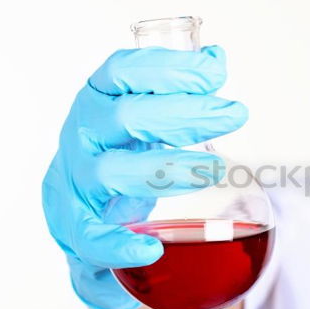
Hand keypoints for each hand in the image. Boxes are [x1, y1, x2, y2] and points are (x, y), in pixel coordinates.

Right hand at [42, 46, 246, 308]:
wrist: (80, 209)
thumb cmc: (122, 153)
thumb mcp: (147, 116)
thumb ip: (179, 90)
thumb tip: (215, 58)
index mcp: (98, 102)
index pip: (122, 72)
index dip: (168, 67)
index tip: (214, 73)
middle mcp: (82, 137)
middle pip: (125, 116)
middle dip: (185, 113)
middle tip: (233, 115)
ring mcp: (76, 183)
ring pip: (112, 171)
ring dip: (169, 168)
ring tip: (216, 168)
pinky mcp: (77, 229)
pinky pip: (90, 237)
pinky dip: (119, 243)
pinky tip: (152, 250)